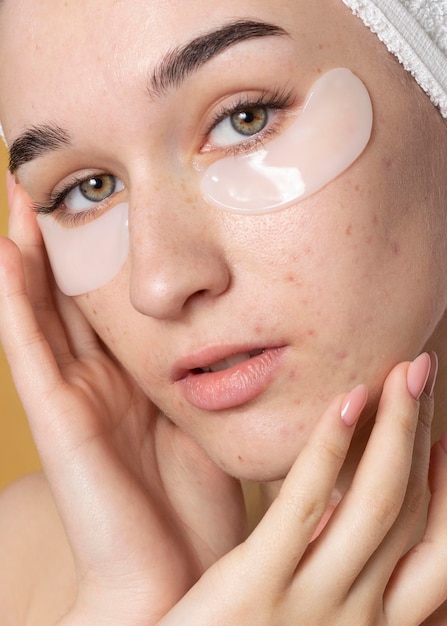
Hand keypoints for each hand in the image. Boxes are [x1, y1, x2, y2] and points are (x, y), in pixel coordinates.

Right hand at [0, 174, 245, 624]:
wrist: (181, 573)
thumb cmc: (200, 501)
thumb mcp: (207, 416)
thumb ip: (206, 372)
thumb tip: (233, 324)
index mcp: (132, 378)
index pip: (108, 304)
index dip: (100, 256)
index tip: (106, 202)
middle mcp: (97, 380)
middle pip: (69, 297)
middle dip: (59, 243)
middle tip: (51, 185)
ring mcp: (73, 396)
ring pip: (40, 311)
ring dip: (28, 257)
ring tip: (23, 199)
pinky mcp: (60, 418)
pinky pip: (30, 348)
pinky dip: (14, 300)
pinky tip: (6, 253)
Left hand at [160, 355, 446, 625]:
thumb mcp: (304, 617)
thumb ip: (330, 573)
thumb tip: (342, 511)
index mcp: (372, 624)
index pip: (435, 550)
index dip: (445, 489)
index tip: (440, 440)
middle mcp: (358, 616)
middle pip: (411, 509)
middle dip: (423, 433)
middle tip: (423, 372)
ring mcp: (312, 603)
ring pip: (378, 502)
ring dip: (398, 428)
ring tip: (404, 369)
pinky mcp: (256, 586)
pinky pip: (303, 505)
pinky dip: (330, 450)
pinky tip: (346, 400)